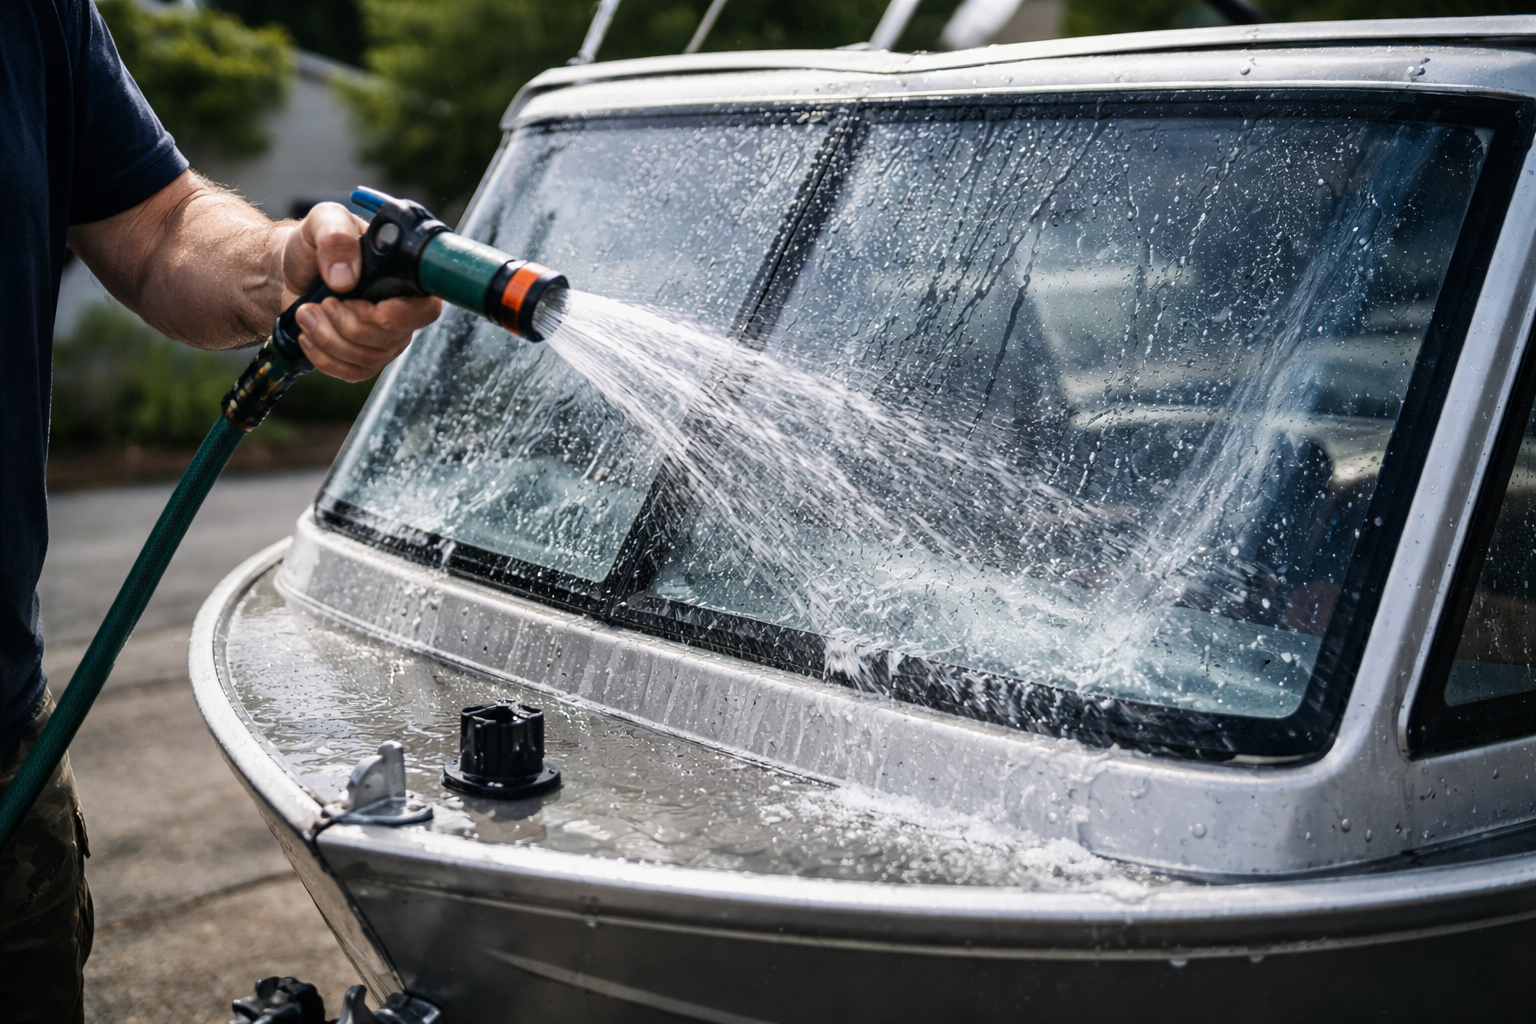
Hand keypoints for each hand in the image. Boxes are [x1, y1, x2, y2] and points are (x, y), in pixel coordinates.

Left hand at [281, 202, 441, 381]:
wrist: (289, 269)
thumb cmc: (313, 245)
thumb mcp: (323, 222)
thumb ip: (337, 237)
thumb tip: (346, 279)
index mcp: (405, 277)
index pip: (426, 309)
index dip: (399, 315)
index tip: (365, 306)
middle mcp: (403, 312)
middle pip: (391, 339)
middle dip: (349, 325)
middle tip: (324, 301)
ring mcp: (385, 338)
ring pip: (369, 358)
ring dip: (330, 338)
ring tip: (308, 312)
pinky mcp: (363, 357)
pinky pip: (353, 373)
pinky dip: (325, 358)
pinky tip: (309, 335)